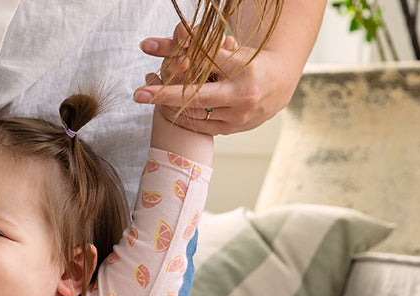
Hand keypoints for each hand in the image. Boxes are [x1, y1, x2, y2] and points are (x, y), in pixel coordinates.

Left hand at [135, 26, 301, 134]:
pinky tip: (169, 110)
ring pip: (196, 114)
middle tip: (138, 94)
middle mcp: (242, 97)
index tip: (152, 65)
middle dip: (164, 96)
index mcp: (244, 69)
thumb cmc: (254, 62)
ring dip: (172, 106)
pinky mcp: (233, 130)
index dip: (179, 62)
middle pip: (195, 97)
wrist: (281, 84)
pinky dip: (185, 117)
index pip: (205, 64)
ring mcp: (238, 118)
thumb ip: (208, 50)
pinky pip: (201, 126)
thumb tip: (179, 41)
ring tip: (152, 96)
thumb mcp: (235, 51)